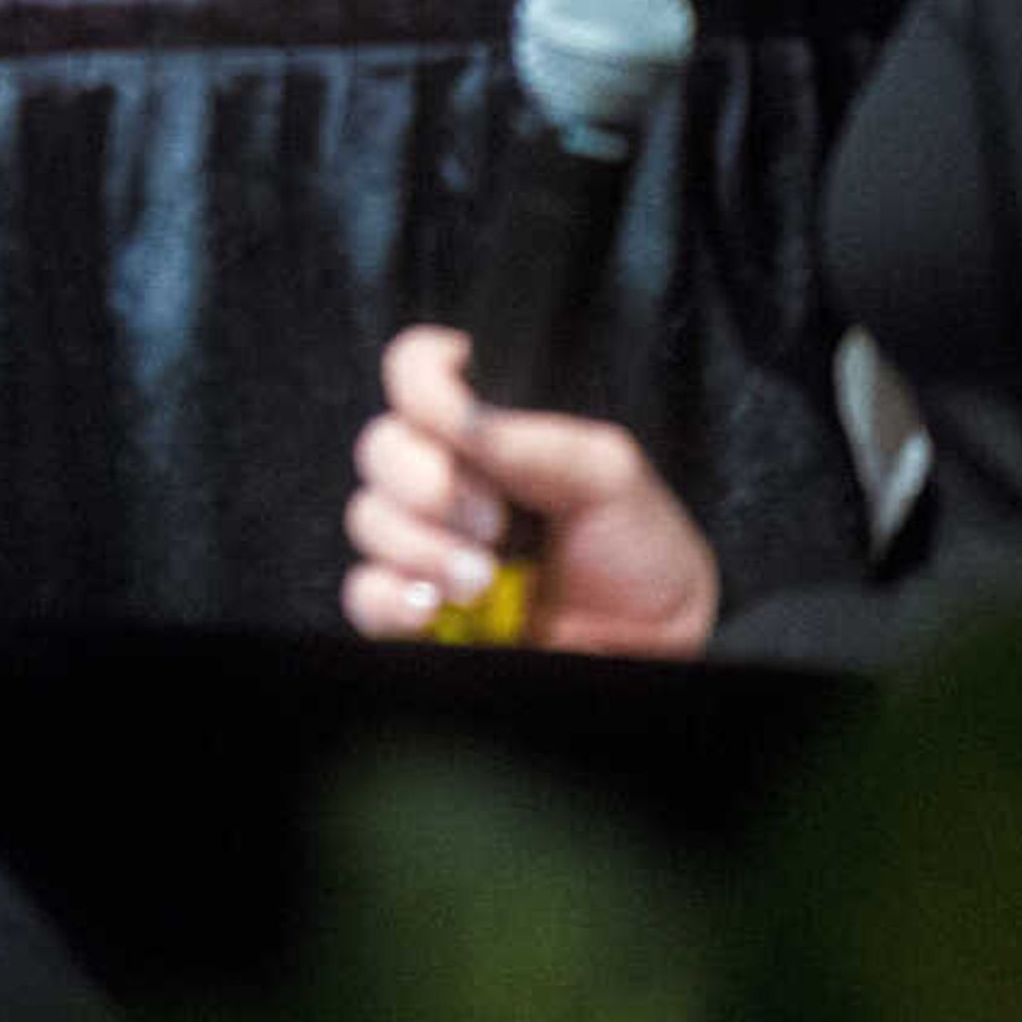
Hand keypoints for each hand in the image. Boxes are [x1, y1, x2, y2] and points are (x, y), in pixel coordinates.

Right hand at [342, 325, 717, 658]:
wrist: (657, 649)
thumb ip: (532, 438)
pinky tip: (437, 608)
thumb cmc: (644, 557)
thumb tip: (458, 418)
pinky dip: (391, 596)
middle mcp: (450, 482)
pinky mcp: (416, 610)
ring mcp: (428, 545)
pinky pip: (364, 592)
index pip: (419, 373)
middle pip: (380, 446)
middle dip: (424, 479)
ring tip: (483, 579)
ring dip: (423, 547)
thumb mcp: (609, 473)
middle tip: (490, 521)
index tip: (457, 413)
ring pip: (369, 518)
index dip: (423, 378)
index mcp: (488, 435)